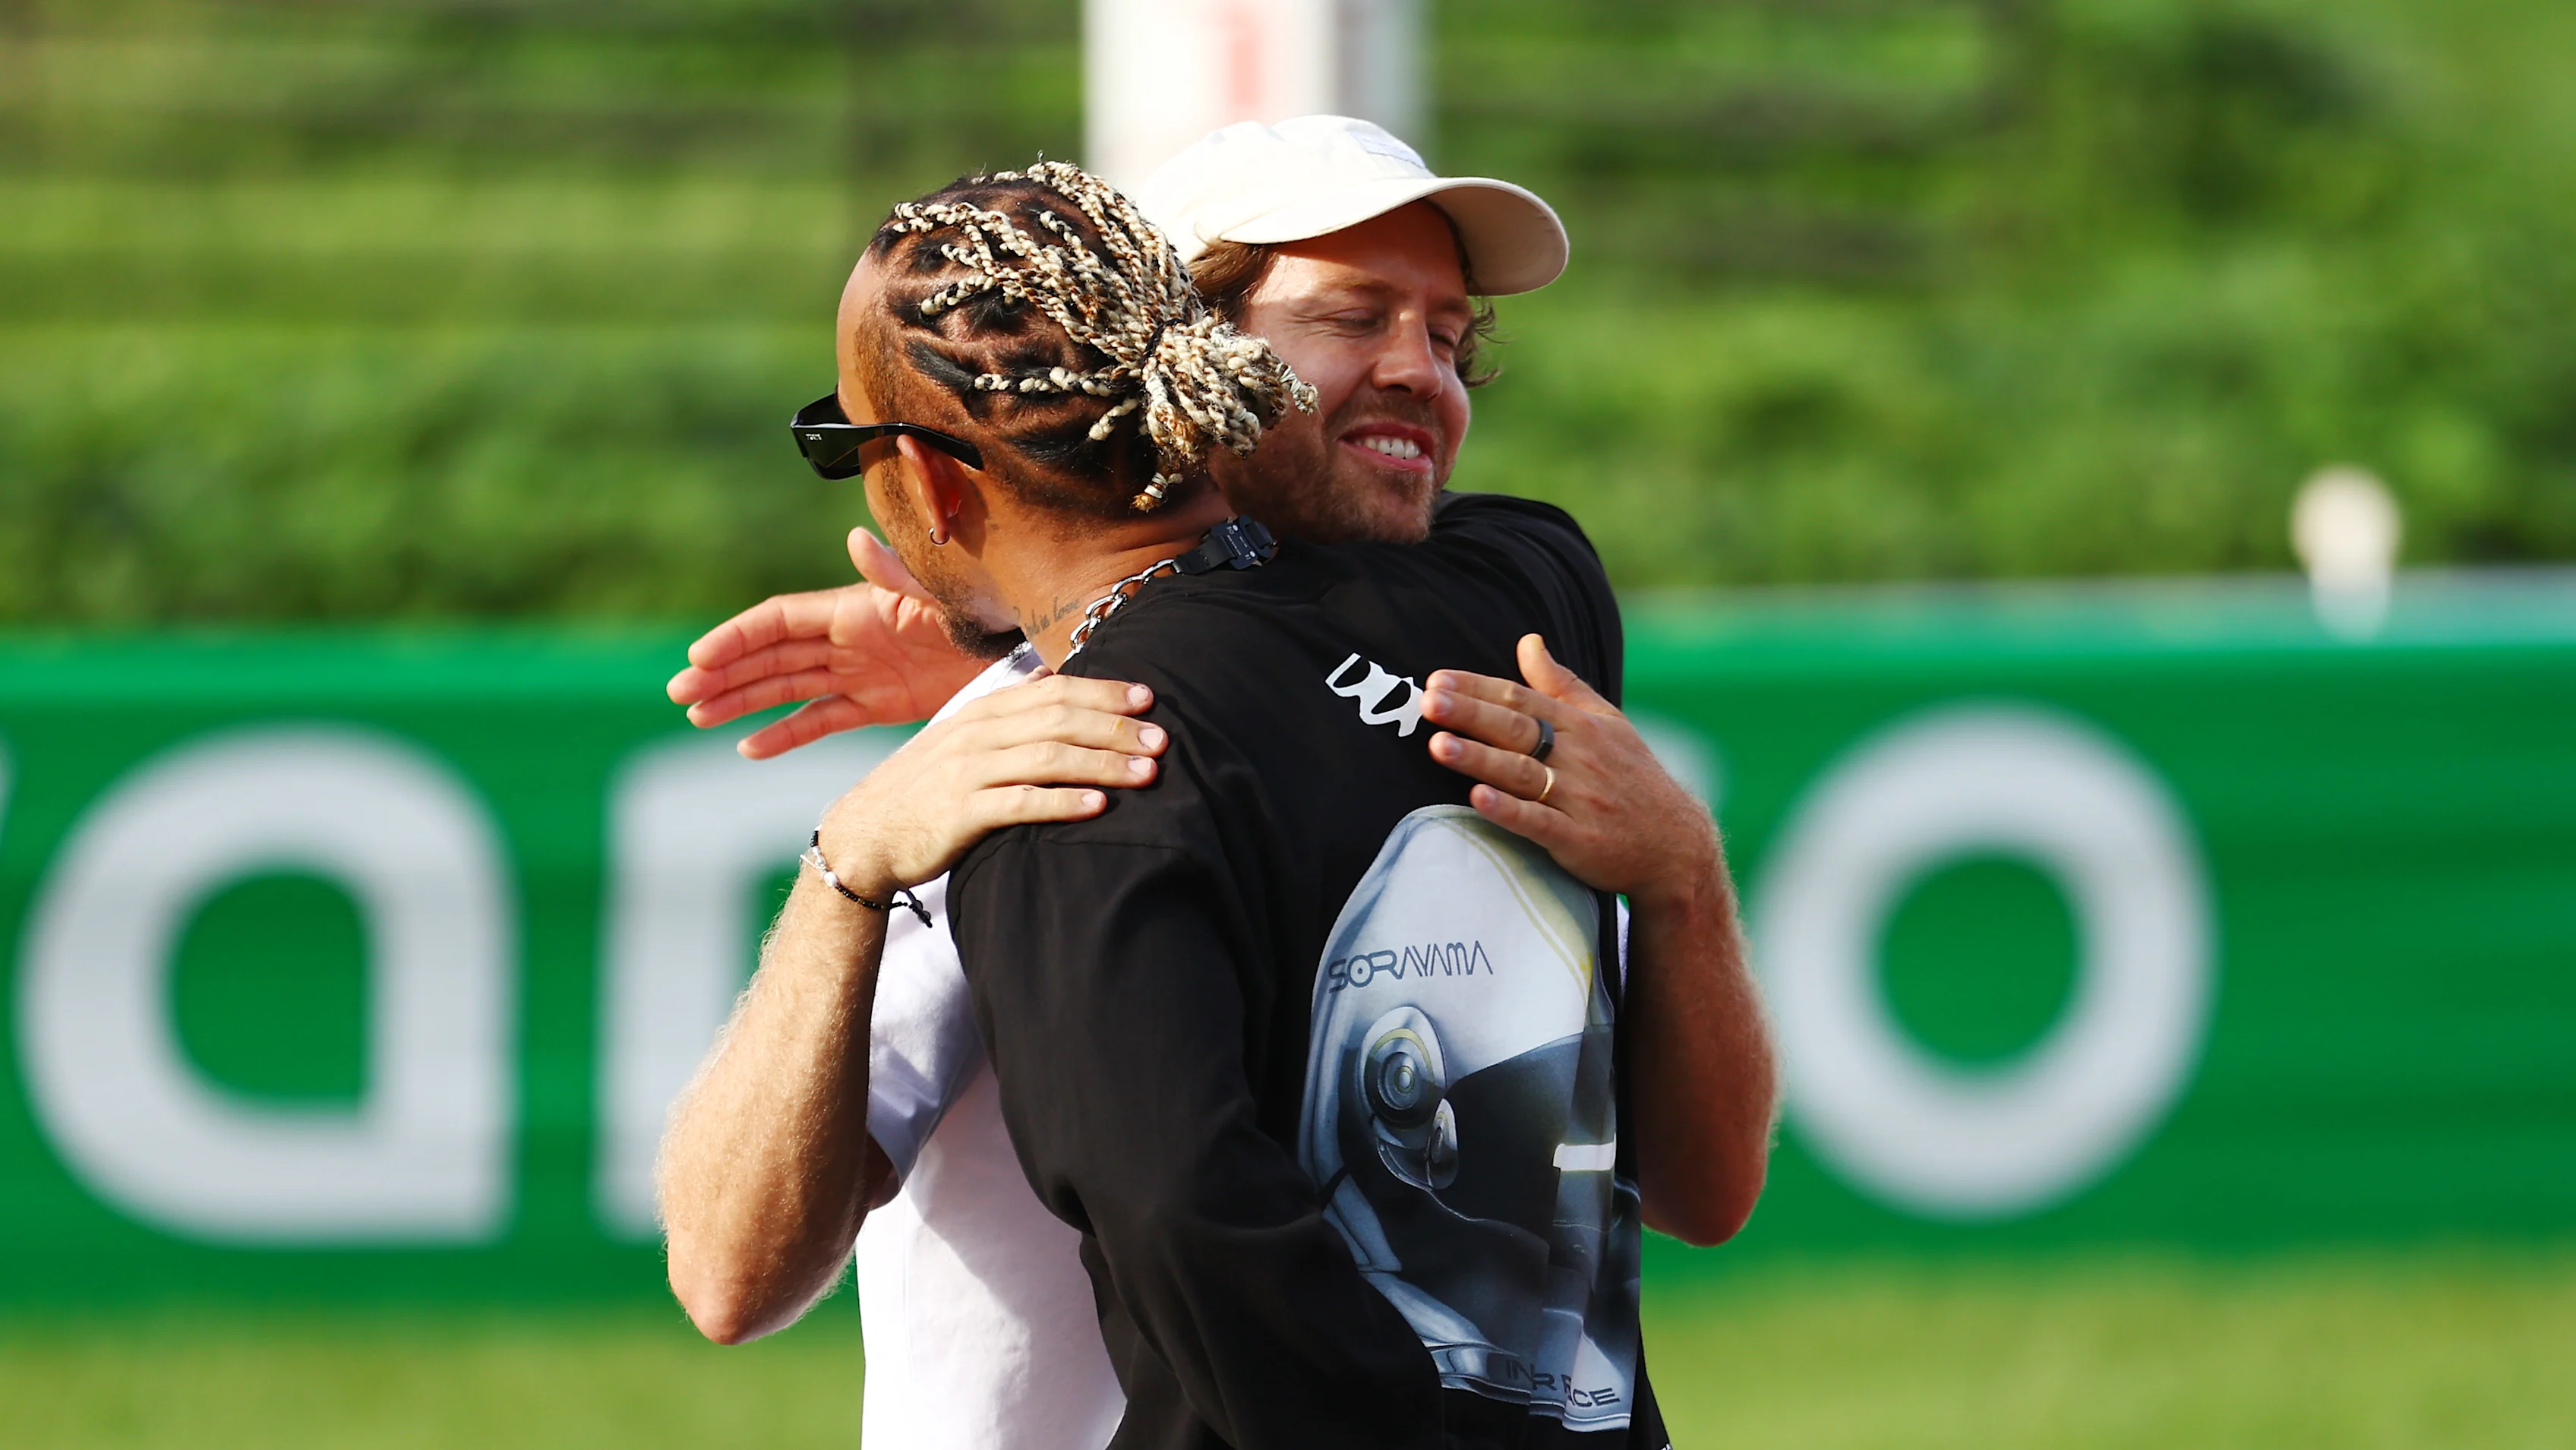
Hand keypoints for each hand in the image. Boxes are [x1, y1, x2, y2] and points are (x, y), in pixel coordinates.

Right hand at [667, 528, 991, 759]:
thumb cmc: (984, 611)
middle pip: (771, 655)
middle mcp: (847, 639)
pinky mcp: (877, 704)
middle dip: (724, 672)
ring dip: (741, 700)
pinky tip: (748, 749)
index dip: (739, 637)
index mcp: (854, 609)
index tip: (700, 657)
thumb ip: (897, 575)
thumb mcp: (941, 594)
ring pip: (785, 687)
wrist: (1022, 650)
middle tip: (679, 694)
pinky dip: (786, 733)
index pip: (780, 621)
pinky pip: (821, 719)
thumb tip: (855, 540)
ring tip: (696, 717)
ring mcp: (858, 672)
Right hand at [812, 674, 1164, 898]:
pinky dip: (1063, 803)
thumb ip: (1007, 717)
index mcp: (982, 712)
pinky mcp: (960, 814)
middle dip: (1116, 727)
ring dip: (1103, 763)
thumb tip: (1052, 683)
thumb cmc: (924, 791)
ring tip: (1147, 773)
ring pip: (1048, 757)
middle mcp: (976, 734)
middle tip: (1163, 739)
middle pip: (1059, 719)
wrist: (863, 836)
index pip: (1053, 690)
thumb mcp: (962, 742)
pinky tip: (1099, 808)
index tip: (1148, 697)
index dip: (1103, 692)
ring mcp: (967, 772)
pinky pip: (1020, 803)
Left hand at [1421, 633, 1719, 910]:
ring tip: (1437, 745)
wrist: (1676, 845)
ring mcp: (1579, 799)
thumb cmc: (1632, 777)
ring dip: (1480, 758)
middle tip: (1428, 702)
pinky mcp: (1579, 840)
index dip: (1478, 688)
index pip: (1521, 699)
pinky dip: (1509, 810)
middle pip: (1517, 730)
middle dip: (1470, 715)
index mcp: (1581, 726)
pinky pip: (1539, 823)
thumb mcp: (1606, 722)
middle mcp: (1579, 757)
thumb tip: (1528, 641)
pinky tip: (1477, 799)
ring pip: (1522, 773)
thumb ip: (1561, 684)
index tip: (1436, 680)